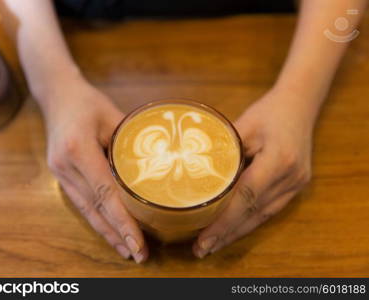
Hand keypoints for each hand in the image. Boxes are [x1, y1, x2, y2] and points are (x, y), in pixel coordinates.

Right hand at [42, 76, 147, 262]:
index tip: (138, 242)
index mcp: (78, 149)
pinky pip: (81, 202)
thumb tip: (159, 164)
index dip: (123, 220)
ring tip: (126, 250)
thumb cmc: (88, 102)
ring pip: (86, 210)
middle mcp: (65, 166)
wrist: (57, 95)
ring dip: (107, 232)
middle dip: (118, 233)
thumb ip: (131, 142)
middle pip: (95, 208)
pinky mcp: (61, 175)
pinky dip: (97, 219)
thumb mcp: (112, 116)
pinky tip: (109, 231)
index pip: (105, 193)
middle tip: (138, 254)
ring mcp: (60, 173)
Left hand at [193, 87, 313, 257]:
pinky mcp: (295, 185)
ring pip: (263, 216)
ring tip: (213, 245)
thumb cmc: (269, 111)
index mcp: (278, 159)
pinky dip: (250, 222)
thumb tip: (194, 171)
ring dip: (237, 232)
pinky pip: (270, 209)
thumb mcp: (244, 124)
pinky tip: (234, 231)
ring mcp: (296, 183)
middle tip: (202, 249)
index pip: (247, 197)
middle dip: (227, 233)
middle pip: (255, 212)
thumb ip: (223, 149)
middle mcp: (291, 177)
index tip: (204, 236)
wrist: (300, 104)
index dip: (225, 220)